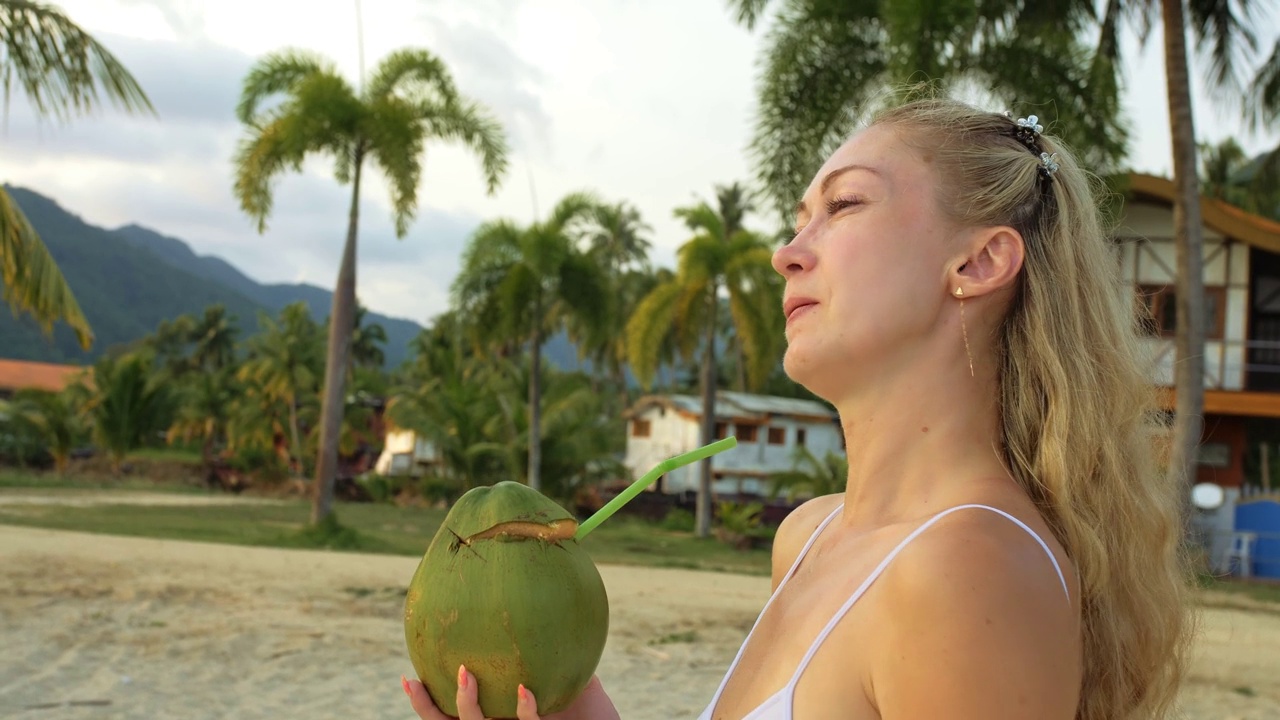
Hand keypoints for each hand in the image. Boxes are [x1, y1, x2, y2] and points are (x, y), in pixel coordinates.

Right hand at [402, 666, 619, 719]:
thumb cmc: (591, 710)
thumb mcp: (566, 676)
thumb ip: (554, 649)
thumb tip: (549, 600)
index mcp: (498, 718)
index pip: (451, 715)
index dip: (426, 701)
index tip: (409, 676)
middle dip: (428, 707)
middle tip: (419, 677)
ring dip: (466, 703)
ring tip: (465, 673)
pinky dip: (522, 709)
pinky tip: (525, 690)